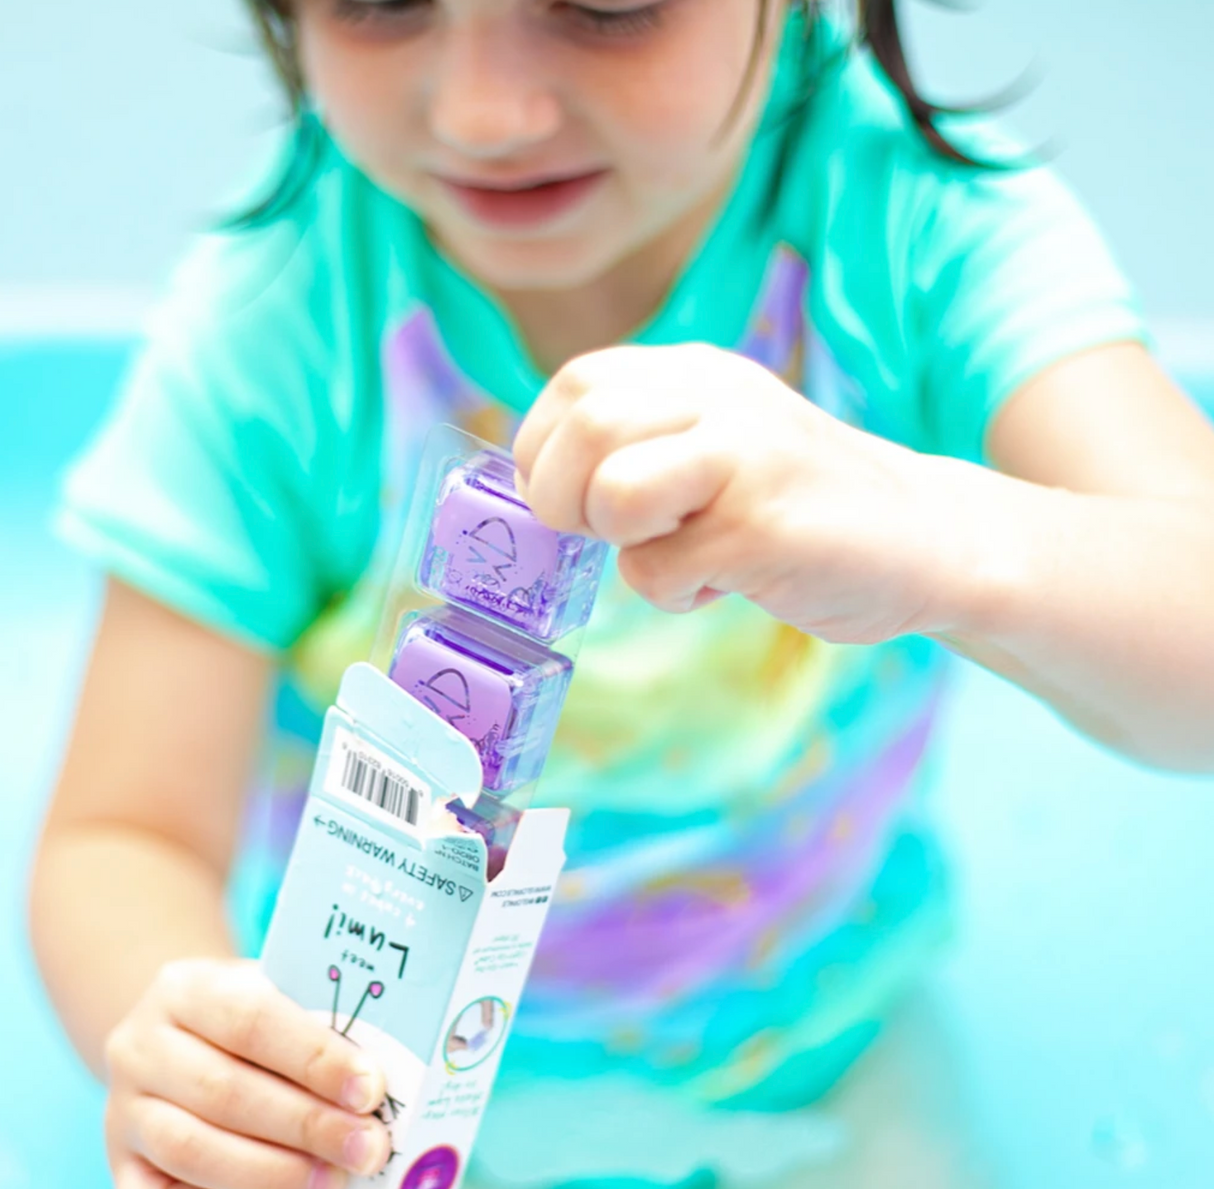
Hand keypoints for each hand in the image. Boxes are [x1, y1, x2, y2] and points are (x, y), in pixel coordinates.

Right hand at [105, 958, 391, 1188]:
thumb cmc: (243, 1014)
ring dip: (272, 1172)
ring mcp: (124, 1110)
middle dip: (306, 1125)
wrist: (170, 1035)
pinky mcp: (121, 1163)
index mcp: (185, 988)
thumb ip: (310, 1024)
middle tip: (367, 1146)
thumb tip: (372, 1079)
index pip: (253, 1020)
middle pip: (227, 1092)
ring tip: (334, 1178)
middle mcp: (142, 1046)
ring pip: (193, 1150)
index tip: (370, 1089)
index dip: (315, 1058)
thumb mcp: (268, 993)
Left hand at [514, 343, 987, 644]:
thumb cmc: (799, 501)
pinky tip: (724, 584)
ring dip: (621, 540)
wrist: (926, 536)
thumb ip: (641, 445)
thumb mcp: (719, 441)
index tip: (565, 499)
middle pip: (586, 426)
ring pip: (615, 490)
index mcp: (697, 373)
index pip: (575, 384)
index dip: (543, 450)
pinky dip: (675, 594)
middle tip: (598, 533)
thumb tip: (539, 488)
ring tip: (670, 551)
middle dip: (562, 497)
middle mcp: (719, 401)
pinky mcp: (767, 527)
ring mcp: (747, 459)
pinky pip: (662, 571)